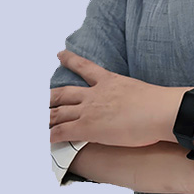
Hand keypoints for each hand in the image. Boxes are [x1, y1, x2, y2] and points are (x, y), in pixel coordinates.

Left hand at [50, 50, 181, 146]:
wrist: (159, 111)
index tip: (60, 54)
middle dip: (49, 96)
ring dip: (45, 117)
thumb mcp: (138, 90)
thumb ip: (127, 93)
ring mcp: (89, 110)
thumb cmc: (156, 103)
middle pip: (64, 92)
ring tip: (35, 121)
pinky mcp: (87, 128)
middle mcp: (95, 94)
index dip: (70, 60)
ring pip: (59, 112)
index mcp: (109, 80)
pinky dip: (51, 135)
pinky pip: (62, 131)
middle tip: (39, 98)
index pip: (85, 67)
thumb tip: (131, 101)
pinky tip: (45, 138)